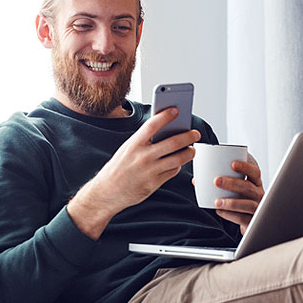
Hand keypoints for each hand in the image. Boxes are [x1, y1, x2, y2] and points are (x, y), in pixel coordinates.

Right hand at [68, 108, 200, 239]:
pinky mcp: (154, 184)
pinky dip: (178, 166)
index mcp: (134, 144)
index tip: (176, 110)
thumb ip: (144, 141)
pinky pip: (172, 172)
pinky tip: (178, 163)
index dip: (165, 116)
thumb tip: (165, 131)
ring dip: (189, 153)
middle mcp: (143, 156)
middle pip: (172, 142)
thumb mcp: (127, 149)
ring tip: (192, 149)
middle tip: (195, 133)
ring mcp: (149, 171)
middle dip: (188, 136)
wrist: (107, 192)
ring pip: (178, 159)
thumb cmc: (118, 168)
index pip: (152, 125)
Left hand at [208, 154, 263, 234]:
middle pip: (248, 187)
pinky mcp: (252, 222)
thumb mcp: (236, 191)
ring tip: (216, 201)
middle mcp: (259, 195)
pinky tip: (219, 211)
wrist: (248, 222)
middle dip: (233, 183)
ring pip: (247, 204)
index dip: (245, 167)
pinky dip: (230, 215)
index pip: (255, 173)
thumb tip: (196, 180)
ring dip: (231, 202)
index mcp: (255, 184)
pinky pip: (242, 218)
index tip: (233, 164)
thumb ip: (222, 183)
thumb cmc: (240, 201)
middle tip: (216, 181)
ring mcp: (257, 209)